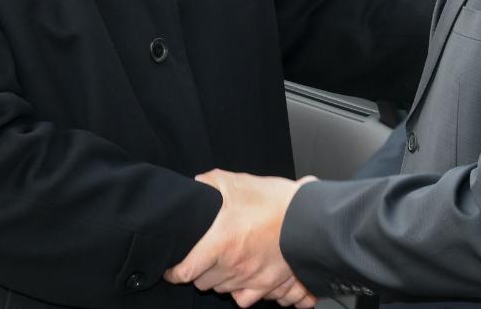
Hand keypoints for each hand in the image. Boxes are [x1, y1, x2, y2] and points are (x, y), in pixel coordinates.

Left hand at [165, 170, 316, 306]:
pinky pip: (243, 300)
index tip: (172, 270)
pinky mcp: (267, 284)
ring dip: (216, 280)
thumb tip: (195, 185)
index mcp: (221, 242)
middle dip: (197, 272)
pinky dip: (238, 292)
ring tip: (220, 265)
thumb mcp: (238, 183)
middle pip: (202, 282)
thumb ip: (210, 183)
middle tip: (200, 259)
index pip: (186, 271)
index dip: (174, 272)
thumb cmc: (274, 200)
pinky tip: (238, 279)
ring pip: (221, 289)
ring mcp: (251, 277)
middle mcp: (233, 265)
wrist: (309, 217)